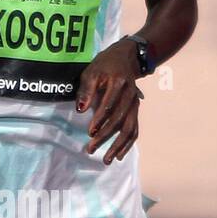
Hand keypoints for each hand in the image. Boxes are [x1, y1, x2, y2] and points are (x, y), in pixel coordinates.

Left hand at [76, 38, 144, 163]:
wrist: (126, 57)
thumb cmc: (104, 65)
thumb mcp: (92, 71)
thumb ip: (86, 90)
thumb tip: (80, 110)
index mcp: (119, 83)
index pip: (109, 106)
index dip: (99, 120)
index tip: (89, 132)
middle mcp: (130, 95)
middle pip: (119, 120)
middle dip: (105, 136)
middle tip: (91, 149)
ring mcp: (135, 104)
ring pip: (129, 128)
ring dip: (118, 145)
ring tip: (107, 159)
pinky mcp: (135, 110)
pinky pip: (134, 129)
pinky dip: (128, 144)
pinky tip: (119, 155)